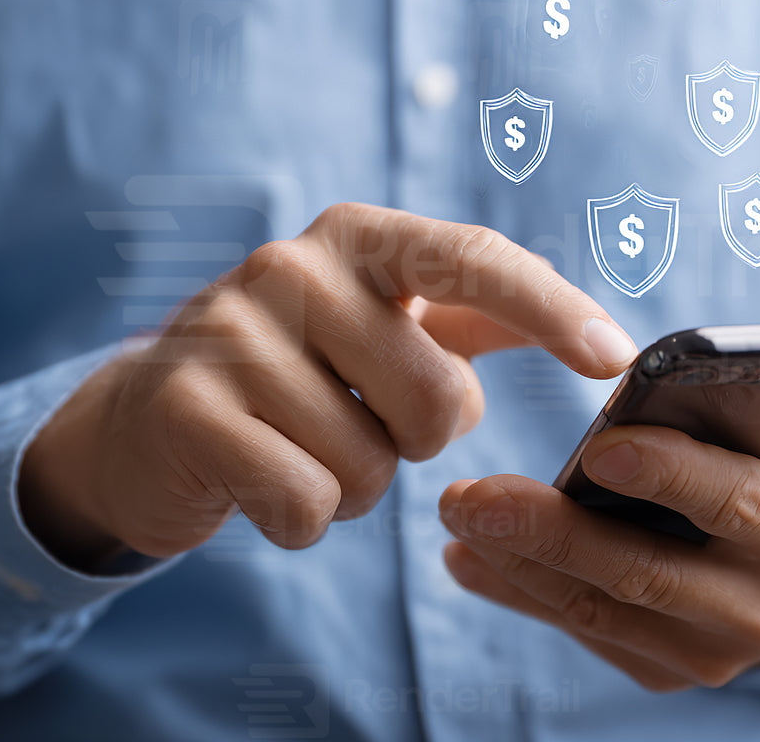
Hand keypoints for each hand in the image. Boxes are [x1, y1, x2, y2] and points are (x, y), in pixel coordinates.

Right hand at [18, 203, 637, 566]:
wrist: (145, 424)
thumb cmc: (293, 374)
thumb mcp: (377, 325)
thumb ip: (473, 316)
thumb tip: (593, 327)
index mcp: (357, 238)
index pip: (472, 260)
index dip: (551, 309)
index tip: (614, 360)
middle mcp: (291, 267)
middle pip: (440, 399)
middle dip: (415, 442)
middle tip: (356, 421)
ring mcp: (229, 333)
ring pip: (372, 466)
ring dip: (352, 486)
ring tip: (297, 447)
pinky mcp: (185, 408)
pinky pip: (305, 502)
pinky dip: (301, 520)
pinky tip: (261, 485)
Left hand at [438, 400, 759, 690]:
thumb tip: (684, 366)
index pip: (742, 504)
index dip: (672, 476)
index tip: (600, 446)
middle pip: (650, 573)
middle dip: (555, 532)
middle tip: (474, 494)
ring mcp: (717, 651)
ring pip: (605, 609)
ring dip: (520, 564)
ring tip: (458, 515)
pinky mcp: (672, 669)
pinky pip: (587, 631)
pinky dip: (524, 594)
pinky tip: (472, 558)